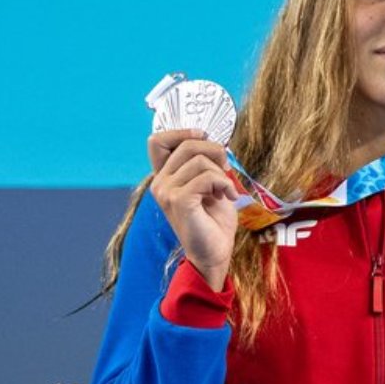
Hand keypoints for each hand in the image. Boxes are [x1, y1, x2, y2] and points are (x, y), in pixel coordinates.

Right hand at [148, 129, 237, 289]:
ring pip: (200, 160)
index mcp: (165, 176)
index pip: (157, 141)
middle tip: (225, 169)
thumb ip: (206, 164)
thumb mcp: (210, 185)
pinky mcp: (179, 201)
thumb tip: (216, 143)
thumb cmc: (214, 220)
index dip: (181, 132)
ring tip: (224, 190)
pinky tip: (227, 197)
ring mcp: (166, 192)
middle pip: (187, 144)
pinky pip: (206, 177)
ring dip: (221, 173)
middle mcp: (160, 182)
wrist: (215, 251)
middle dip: (215, 150)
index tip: (203, 136)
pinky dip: (223, 184)